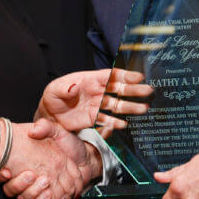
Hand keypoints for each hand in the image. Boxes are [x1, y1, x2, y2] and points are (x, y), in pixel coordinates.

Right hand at [0, 119, 99, 198]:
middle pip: (12, 190)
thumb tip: (32, 131)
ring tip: (44, 182)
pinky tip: (48, 193)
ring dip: (31, 193)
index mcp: (26, 163)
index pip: (6, 173)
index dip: (3, 175)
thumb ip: (45, 127)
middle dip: (18, 185)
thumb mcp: (57, 131)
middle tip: (30, 175)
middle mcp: (29, 179)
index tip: (6, 171)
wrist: (87, 158)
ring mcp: (38, 190)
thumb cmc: (70, 144)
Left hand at [35, 69, 151, 133]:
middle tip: (149, 91)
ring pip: (117, 105)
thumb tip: (73, 86)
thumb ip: (64, 88)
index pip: (110, 76)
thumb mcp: (54, 90)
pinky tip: (124, 124)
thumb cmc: (53, 97)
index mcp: (90, 80)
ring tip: (144, 108)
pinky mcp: (95, 119)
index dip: (125, 75)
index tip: (138, 76)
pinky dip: (116, 122)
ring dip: (130, 106)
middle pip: (119, 89)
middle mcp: (97, 92)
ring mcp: (98, 105)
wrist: (50, 115)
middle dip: (134, 90)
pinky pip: (108, 120)